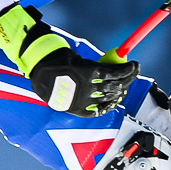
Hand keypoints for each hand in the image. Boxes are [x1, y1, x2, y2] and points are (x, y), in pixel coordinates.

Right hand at [0, 4, 137, 114]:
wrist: (35, 71)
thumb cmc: (56, 59)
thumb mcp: (77, 57)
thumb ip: (94, 64)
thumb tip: (114, 63)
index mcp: (87, 71)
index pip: (115, 72)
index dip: (129, 69)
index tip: (135, 64)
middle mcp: (87, 88)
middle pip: (115, 86)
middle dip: (127, 80)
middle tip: (131, 74)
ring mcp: (82, 101)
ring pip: (109, 99)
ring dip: (119, 93)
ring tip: (123, 88)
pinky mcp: (76, 110)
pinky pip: (97, 112)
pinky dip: (106, 108)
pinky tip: (112, 102)